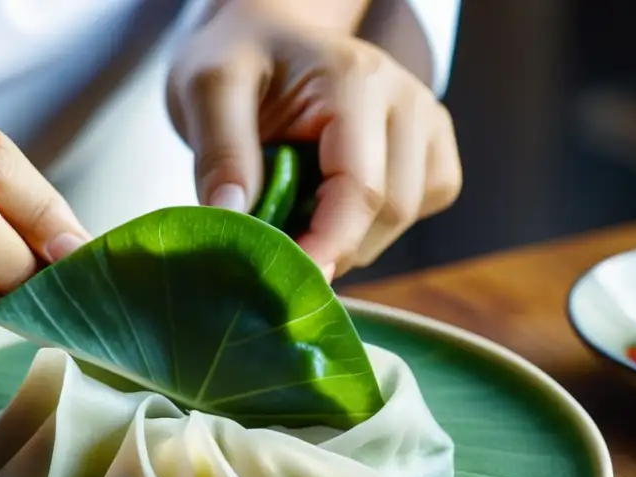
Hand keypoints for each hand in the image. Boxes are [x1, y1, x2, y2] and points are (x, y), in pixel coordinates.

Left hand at [167, 0, 462, 279]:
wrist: (263, 36)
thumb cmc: (236, 58)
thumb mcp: (207, 88)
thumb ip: (220, 151)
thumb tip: (234, 219)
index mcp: (355, 80)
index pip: (360, 188)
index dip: (326, 246)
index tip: (284, 281)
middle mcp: (405, 98)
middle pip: (390, 210)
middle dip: (333, 247)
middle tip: (275, 254)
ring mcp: (425, 121)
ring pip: (406, 217)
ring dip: (350, 240)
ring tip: (295, 219)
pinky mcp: (429, 146)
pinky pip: (420, 208)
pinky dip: (374, 227)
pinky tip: (331, 207)